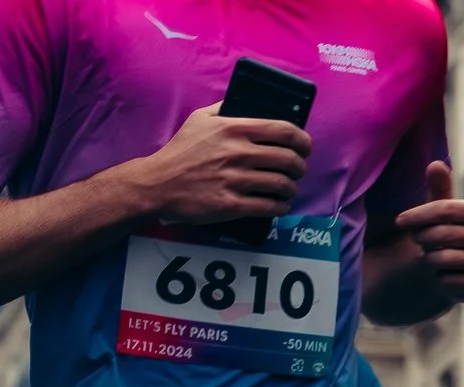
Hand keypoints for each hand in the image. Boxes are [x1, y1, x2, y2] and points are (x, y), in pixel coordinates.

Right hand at [133, 104, 310, 225]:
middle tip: (298, 170)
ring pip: (282, 184)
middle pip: (289, 159)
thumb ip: (225, 109)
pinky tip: (280, 204)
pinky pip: (269, 206)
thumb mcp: (199, 119)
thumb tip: (246, 102)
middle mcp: (237, 153)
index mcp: (233, 129)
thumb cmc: (181, 151)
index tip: (305, 146)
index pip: (283, 130)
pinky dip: (281, 206)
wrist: (158, 183)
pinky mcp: (231, 204)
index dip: (302, 140)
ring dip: (292, 188)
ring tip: (288, 188)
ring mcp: (235, 180)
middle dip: (300, 166)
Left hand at [393, 162, 463, 302]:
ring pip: (447, 259)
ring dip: (430, 259)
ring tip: (430, 257)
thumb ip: (438, 187)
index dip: (419, 215)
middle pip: (445, 234)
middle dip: (423, 238)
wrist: (447, 268)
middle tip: (417, 241)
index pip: (446, 209)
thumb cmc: (440, 231)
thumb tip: (436, 165)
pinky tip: (441, 275)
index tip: (399, 221)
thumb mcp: (437, 208)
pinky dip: (440, 279)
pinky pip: (453, 281)